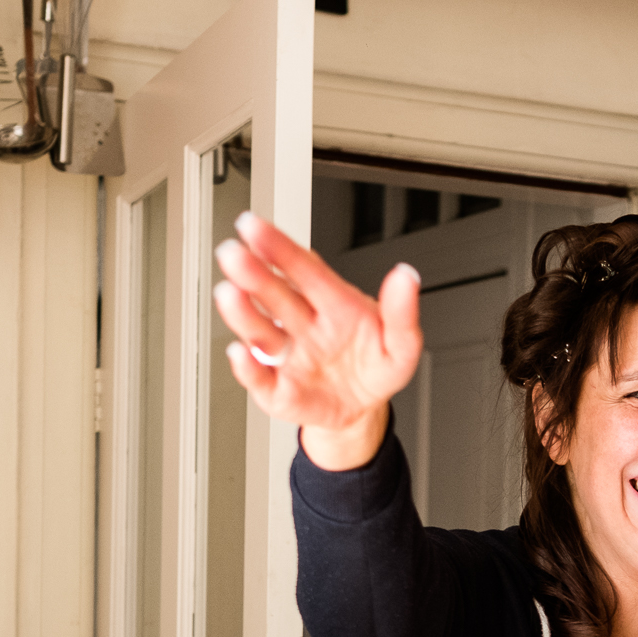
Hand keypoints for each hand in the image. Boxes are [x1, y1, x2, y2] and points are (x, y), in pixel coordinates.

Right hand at [212, 210, 422, 470]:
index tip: (255, 228)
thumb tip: (406, 277)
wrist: (363, 408)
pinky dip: (247, 367)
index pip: (304, 270)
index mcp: (332, 304)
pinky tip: (241, 353)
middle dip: (252, 274)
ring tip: (230, 295)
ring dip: (243, 313)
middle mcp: (302, 324)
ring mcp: (287, 355)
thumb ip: (402, 312)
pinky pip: (259, 377)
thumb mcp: (402, 344)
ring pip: (261, 331)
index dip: (279, 248)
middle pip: (275, 295)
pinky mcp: (277, 389)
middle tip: (234, 254)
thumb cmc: (375, 367)